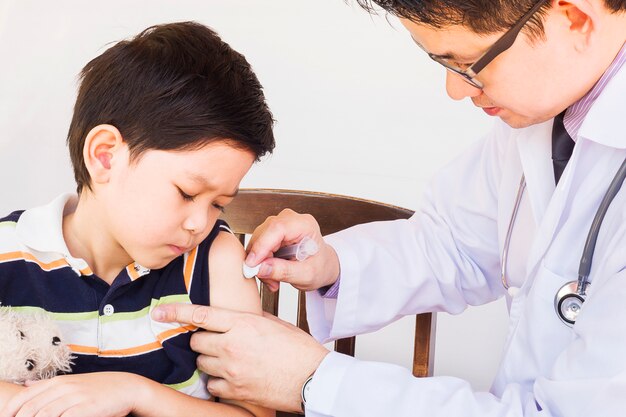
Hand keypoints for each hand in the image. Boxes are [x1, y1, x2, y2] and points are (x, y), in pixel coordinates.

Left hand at [0, 372, 139, 416]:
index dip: (10, 411)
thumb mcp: (72, 382)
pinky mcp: (86, 409)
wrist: (126, 387)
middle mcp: (64, 388)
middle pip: (30, 409)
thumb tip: (25, 385)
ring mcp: (75, 398)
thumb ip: (49, 385)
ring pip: (44, 415)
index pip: (23, 397)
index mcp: (58, 382)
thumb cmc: (99, 388)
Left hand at [152, 303, 329, 411]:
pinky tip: (234, 377)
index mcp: (243, 323)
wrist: (313, 378)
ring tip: (231, 360)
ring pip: (202, 362)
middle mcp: (232, 345)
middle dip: (203, 340)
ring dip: (211, 360)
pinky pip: (211, 384)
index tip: (159, 312)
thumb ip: (249, 319)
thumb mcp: (274, 324)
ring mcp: (231, 369)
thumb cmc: (299, 349)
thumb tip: (235, 318)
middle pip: (196, 341)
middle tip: (218, 341)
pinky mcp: (234, 390)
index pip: (201, 314)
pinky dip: (218, 381)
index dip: (176, 312)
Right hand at [245, 208, 339, 291]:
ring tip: (273, 279)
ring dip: (260, 262)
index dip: (261, 246)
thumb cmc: (319, 267)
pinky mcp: (272, 232)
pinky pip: (258, 244)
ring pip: (258, 240)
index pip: (276, 228)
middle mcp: (291, 220)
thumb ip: (283, 271)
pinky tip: (270, 272)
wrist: (322, 266)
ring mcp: (280, 224)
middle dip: (260, 259)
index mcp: (304, 225)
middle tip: (268, 279)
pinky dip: (260, 260)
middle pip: (264, 233)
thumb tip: (260, 268)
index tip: (252, 264)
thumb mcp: (306, 275)